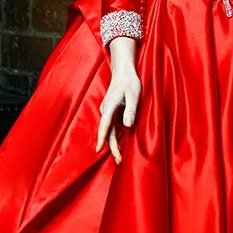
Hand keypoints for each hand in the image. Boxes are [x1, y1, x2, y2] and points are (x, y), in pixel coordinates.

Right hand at [96, 38, 140, 163]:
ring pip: (109, 131)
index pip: (105, 125)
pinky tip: (119, 146)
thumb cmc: (130, 82)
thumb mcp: (134, 95)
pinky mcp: (111, 112)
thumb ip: (131, 110)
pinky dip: (114, 137)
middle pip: (107, 132)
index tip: (99, 150)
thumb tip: (127, 126)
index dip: (102, 138)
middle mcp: (106, 110)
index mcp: (110, 106)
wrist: (123, 71)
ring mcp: (108, 112)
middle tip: (119, 161)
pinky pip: (111, 127)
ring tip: (119, 157)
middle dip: (112, 147)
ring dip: (113, 144)